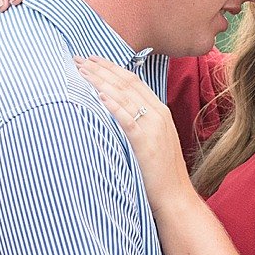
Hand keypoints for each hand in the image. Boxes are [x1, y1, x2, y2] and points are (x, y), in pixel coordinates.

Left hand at [76, 57, 188, 194]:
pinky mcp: (146, 141)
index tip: (93, 60)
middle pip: (126, 83)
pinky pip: (126, 118)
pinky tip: (98, 95)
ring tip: (82, 70)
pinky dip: (112, 105)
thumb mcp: (155, 141)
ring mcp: (153, 126)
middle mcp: (158, 114)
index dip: (112, 68)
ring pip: (124, 96)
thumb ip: (141, 124)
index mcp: (160, 111)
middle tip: (79, 58)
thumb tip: (119, 113)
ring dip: (101, 81)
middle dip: (101, 69)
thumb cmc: (161, 173)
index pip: (133, 81)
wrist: (175, 195)